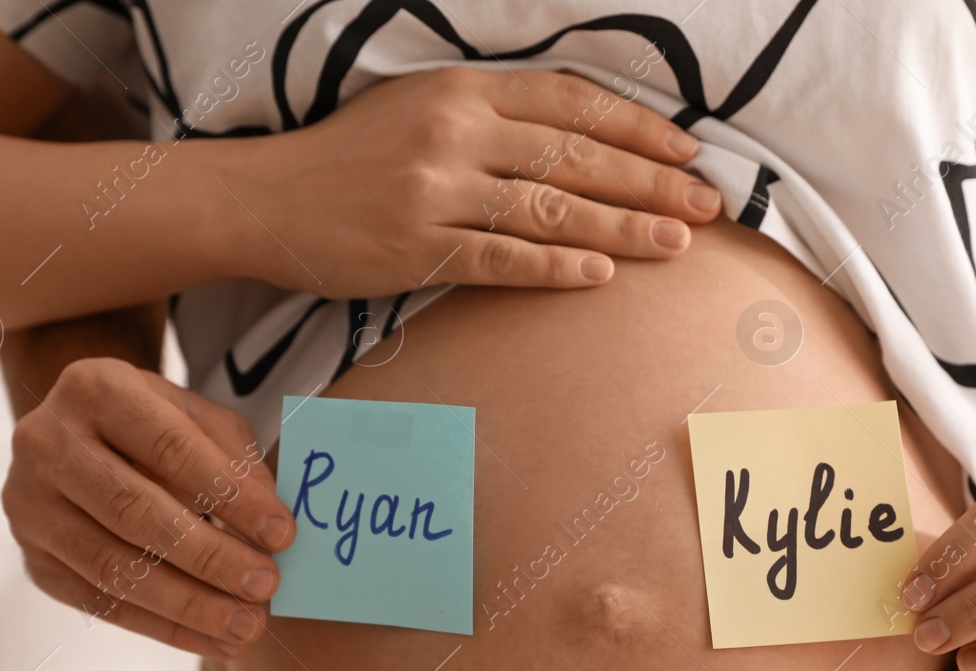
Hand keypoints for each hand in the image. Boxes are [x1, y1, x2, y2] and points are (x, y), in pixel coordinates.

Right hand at [2, 358, 296, 657]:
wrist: (80, 435)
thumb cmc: (155, 425)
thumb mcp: (198, 419)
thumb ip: (236, 462)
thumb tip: (271, 530)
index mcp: (95, 390)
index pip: (170, 448)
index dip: (230, 496)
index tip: (283, 534)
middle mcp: (46, 443)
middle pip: (134, 512)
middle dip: (210, 556)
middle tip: (266, 586)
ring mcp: (30, 505)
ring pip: (113, 567)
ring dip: (189, 604)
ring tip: (247, 625)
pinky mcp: (33, 559)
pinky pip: (101, 604)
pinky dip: (164, 628)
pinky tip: (214, 640)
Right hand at [230, 67, 721, 295]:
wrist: (266, 199)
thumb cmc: (350, 157)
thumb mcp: (420, 107)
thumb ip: (493, 114)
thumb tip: (578, 140)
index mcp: (463, 89)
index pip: (571, 104)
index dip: (637, 127)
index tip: (688, 151)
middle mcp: (456, 132)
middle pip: (576, 156)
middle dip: (652, 181)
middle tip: (708, 204)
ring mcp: (436, 191)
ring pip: (551, 207)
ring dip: (623, 226)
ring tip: (678, 243)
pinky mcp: (416, 248)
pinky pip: (502, 258)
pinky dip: (557, 266)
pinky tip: (603, 275)